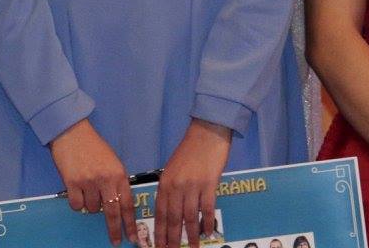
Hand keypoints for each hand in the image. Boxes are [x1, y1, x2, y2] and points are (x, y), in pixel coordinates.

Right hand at [50, 119, 136, 245]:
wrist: (73, 134)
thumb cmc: (94, 147)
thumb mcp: (113, 162)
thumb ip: (116, 182)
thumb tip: (117, 204)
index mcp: (119, 174)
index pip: (127, 204)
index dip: (130, 223)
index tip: (132, 236)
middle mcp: (106, 180)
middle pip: (112, 212)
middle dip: (115, 229)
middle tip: (116, 241)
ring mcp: (89, 183)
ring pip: (92, 209)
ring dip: (91, 205)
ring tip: (89, 188)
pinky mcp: (72, 184)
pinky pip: (77, 206)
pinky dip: (78, 202)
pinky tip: (78, 189)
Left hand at [155, 119, 231, 247]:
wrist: (207, 132)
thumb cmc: (190, 150)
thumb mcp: (173, 169)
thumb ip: (170, 189)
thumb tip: (171, 210)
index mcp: (165, 184)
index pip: (160, 214)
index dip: (159, 233)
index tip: (159, 246)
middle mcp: (176, 187)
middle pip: (173, 219)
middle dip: (172, 239)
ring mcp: (192, 186)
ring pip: (189, 217)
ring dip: (191, 235)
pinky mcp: (209, 183)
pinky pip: (207, 208)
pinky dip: (207, 222)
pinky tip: (208, 232)